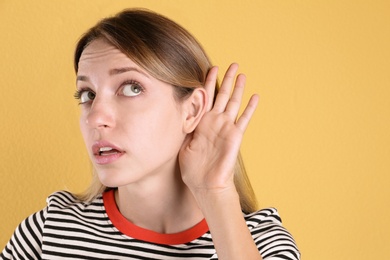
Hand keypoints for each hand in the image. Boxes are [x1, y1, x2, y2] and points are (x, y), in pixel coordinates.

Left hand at [179, 63, 258, 193]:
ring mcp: (226, 127)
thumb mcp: (183, 143)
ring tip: (241, 73)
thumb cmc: (192, 167)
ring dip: (237, 88)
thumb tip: (178, 111)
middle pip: (221, 95)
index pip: (206, 97)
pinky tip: (255, 96)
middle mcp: (215, 122)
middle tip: (231, 64)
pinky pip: (244, 119)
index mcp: (201, 122)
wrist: (204, 184)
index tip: (210, 67)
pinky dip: (250, 107)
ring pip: (233, 102)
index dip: (208, 82)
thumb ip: (185, 126)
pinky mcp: (235, 136)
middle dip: (225, 79)